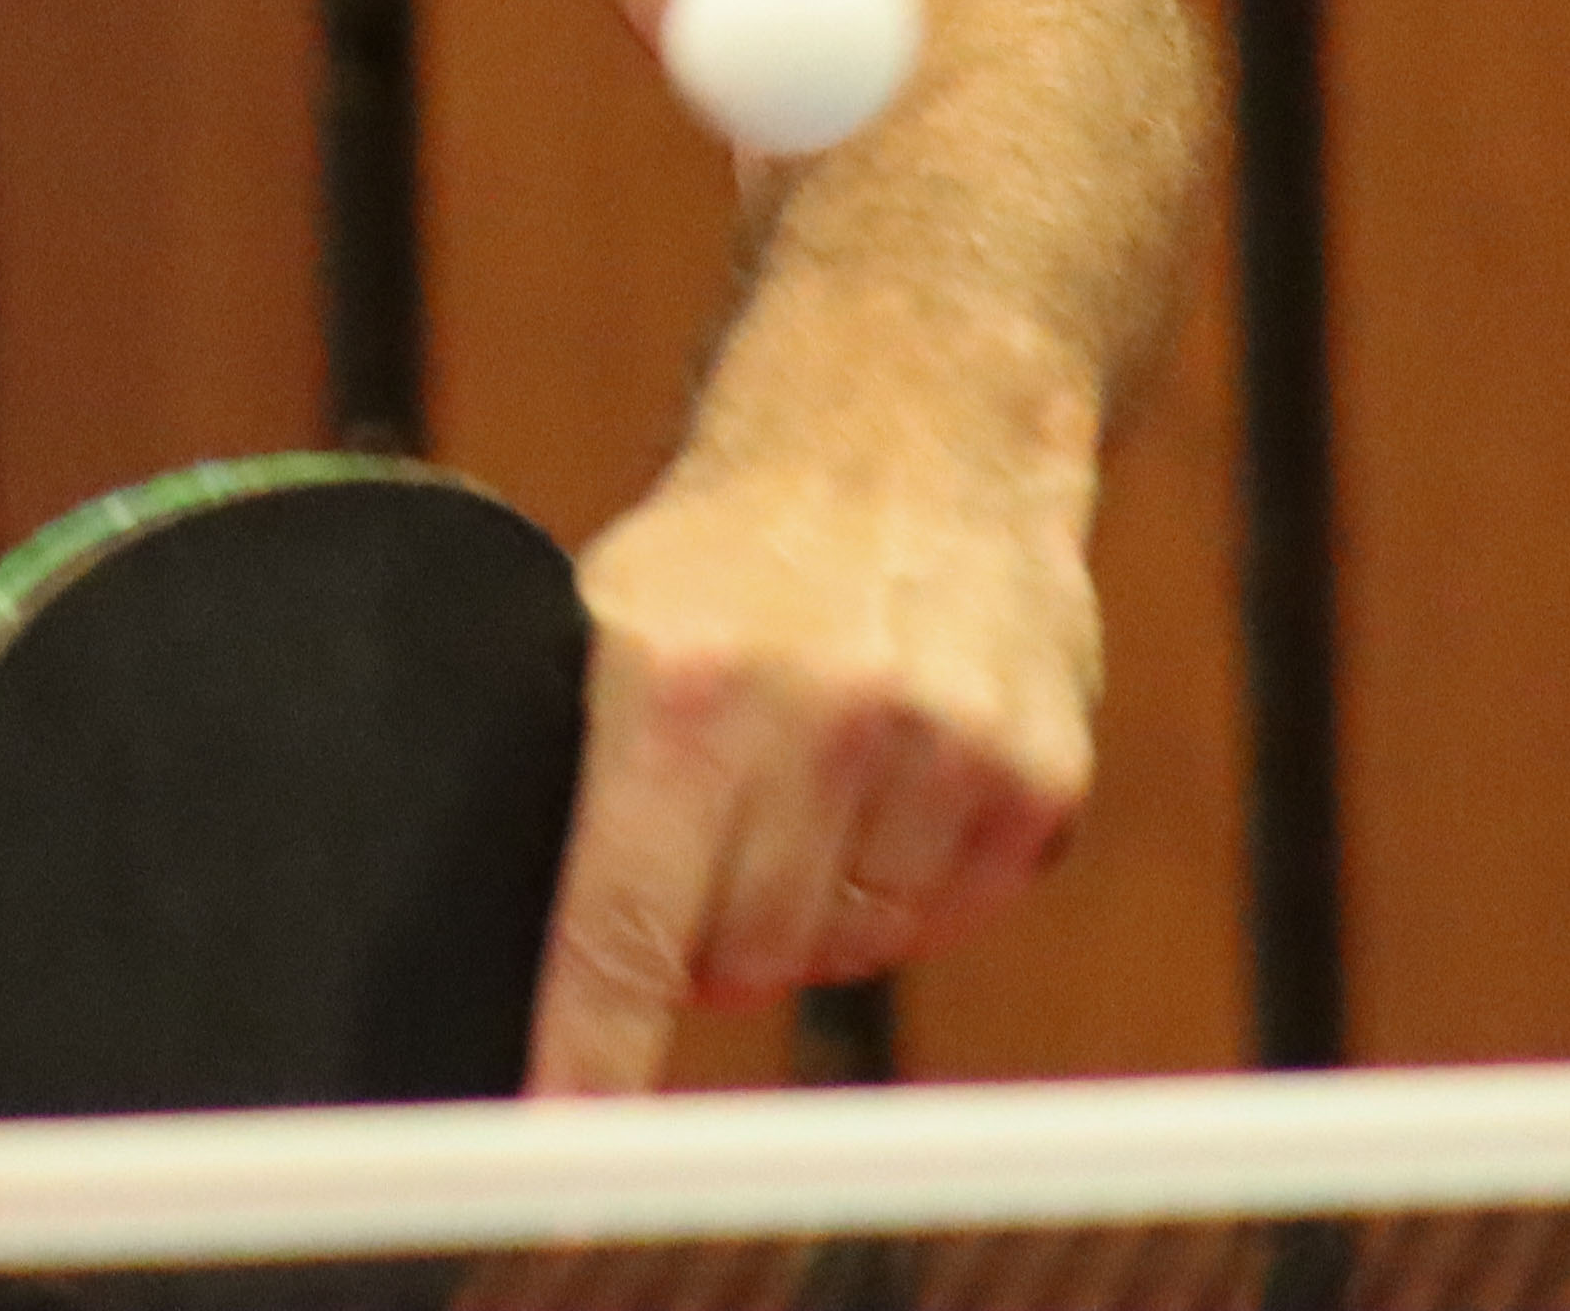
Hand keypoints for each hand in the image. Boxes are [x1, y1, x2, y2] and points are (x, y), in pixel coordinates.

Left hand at [525, 447, 1096, 1089]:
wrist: (919, 417)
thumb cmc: (735, 549)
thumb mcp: (612, 623)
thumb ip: (581, 785)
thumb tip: (530, 967)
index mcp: (675, 682)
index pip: (620, 925)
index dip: (590, 1050)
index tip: (560, 1151)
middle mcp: (816, 712)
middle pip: (734, 962)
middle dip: (712, 922)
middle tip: (723, 803)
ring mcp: (941, 745)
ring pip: (843, 953)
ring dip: (818, 898)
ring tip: (816, 761)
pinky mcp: (1039, 775)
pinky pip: (948, 918)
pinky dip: (914, 874)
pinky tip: (901, 762)